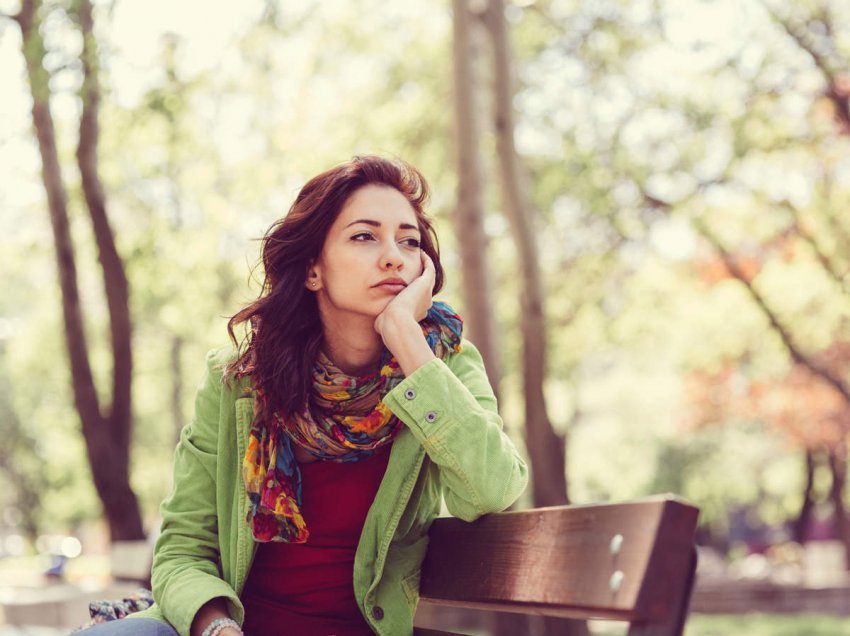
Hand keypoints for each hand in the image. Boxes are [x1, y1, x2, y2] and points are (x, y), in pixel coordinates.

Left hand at [373, 251, 436, 375]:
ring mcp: (427, 293)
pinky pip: (429, 268)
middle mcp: (425, 303)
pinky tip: (420, 253)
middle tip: (415, 268)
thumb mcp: (384, 323)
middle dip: (420, 279)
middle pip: (425, 289)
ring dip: (426, 267)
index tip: (404, 287)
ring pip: (429, 277)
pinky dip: (426, 261)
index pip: (417, 302)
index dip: (412, 294)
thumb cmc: (388, 326)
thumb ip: (383, 321)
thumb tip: (378, 322)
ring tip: (420, 257)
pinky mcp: (425, 283)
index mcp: (417, 313)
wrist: (396, 322)